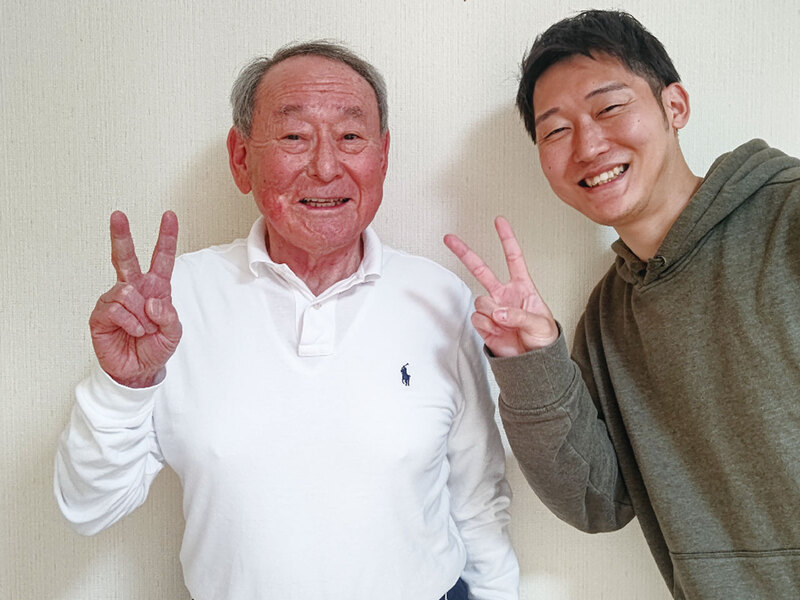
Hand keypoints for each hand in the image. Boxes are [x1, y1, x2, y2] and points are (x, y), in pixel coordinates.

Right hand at [89, 211, 181, 387]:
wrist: (138, 371)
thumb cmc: (155, 348)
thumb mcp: (173, 333)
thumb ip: (168, 316)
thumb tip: (151, 302)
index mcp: (155, 289)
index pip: (161, 259)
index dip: (166, 237)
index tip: (169, 216)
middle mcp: (134, 289)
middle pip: (126, 257)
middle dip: (121, 235)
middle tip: (118, 215)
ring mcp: (115, 300)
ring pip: (127, 292)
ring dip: (140, 315)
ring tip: (143, 329)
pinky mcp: (101, 314)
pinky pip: (117, 309)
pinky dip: (130, 322)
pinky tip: (133, 331)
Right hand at [444, 216, 557, 356]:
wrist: (533, 362)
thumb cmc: (543, 338)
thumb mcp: (539, 323)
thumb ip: (519, 316)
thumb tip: (499, 313)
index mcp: (522, 288)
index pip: (513, 258)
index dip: (506, 238)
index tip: (499, 221)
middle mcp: (504, 295)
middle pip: (481, 270)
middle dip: (464, 253)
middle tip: (449, 238)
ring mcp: (493, 310)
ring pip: (481, 301)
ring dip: (492, 313)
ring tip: (505, 325)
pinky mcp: (484, 325)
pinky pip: (478, 319)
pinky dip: (487, 326)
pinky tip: (498, 332)